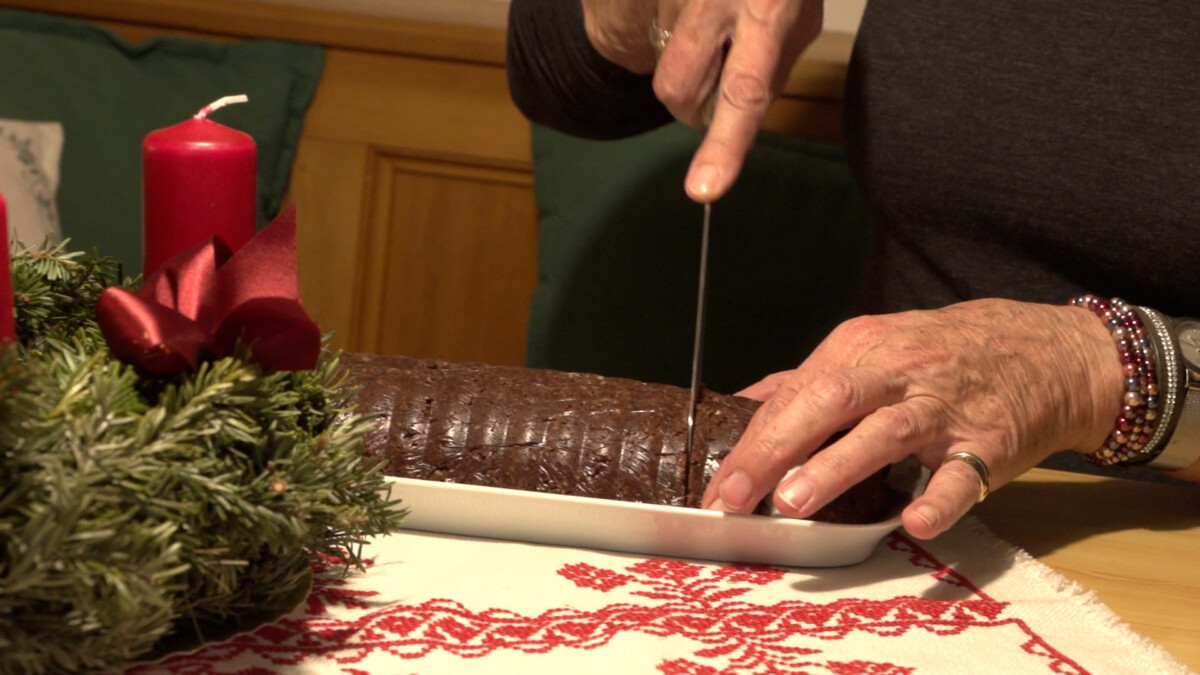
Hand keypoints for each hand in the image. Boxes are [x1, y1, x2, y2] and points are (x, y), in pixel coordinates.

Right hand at [581, 1, 823, 202]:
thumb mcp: (799, 13)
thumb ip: (772, 63)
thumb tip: (737, 113)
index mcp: (766, 9)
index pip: (745, 91)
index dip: (723, 145)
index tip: (702, 190)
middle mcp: (713, 0)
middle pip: (677, 87)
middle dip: (690, 103)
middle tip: (715, 80)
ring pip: (662, 59)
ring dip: (685, 59)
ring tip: (712, 23)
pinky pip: (645, 27)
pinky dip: (668, 29)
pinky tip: (691, 8)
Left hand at [700, 299, 1123, 538]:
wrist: (1045, 349)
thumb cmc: (944, 353)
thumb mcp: (874, 348)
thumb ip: (810, 379)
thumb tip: (743, 403)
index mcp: (862, 348)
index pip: (795, 394)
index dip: (752, 440)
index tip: (719, 484)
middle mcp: (899, 372)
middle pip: (828, 402)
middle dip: (775, 449)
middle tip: (735, 492)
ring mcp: (944, 408)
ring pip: (886, 433)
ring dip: (836, 467)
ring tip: (794, 502)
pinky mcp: (989, 443)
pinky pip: (962, 475)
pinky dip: (938, 499)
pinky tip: (912, 522)